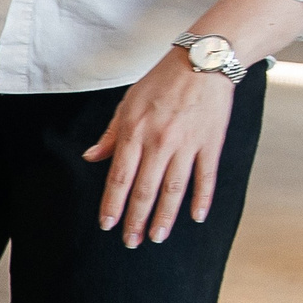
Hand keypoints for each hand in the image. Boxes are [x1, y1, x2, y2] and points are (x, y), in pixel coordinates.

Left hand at [85, 53, 235, 245]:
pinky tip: (196, 218)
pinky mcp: (211, 142)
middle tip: (131, 242)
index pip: (119, 178)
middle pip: (144, 190)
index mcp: (135, 133)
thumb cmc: (161, 82)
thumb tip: (91, 158)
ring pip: (173, 189)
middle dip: (136, 220)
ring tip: (156, 238)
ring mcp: (187, 144)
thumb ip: (111, 135)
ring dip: (164, 217)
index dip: (113, 204)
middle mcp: (159, 142)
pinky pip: (205, 177)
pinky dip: (202, 199)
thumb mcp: (127, 104)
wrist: (204, 60)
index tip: (107, 225)